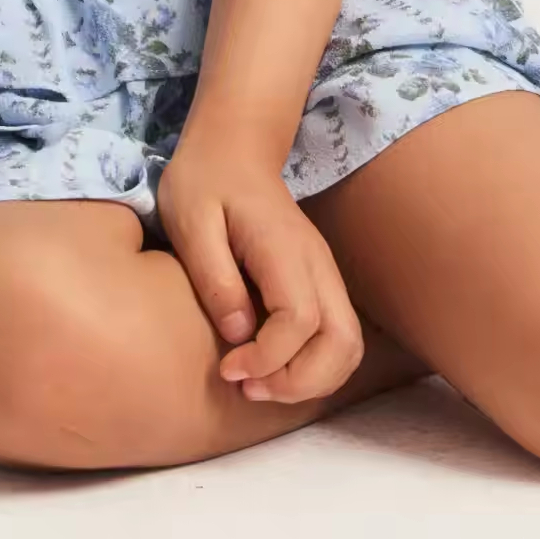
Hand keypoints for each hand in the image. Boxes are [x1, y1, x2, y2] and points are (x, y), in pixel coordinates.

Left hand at [155, 118, 364, 403]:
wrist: (233, 149)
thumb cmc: (204, 182)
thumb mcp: (190, 221)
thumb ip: (214, 276)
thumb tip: (239, 333)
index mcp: (284, 247)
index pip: (300, 320)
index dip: (269, 357)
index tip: (228, 367)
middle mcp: (317, 264)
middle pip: (343, 343)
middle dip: (300, 382)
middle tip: (248, 389)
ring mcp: (324, 273)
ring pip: (348, 346)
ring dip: (311, 381)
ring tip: (257, 386)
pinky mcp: (319, 283)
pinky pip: (336, 338)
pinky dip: (313, 367)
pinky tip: (270, 368)